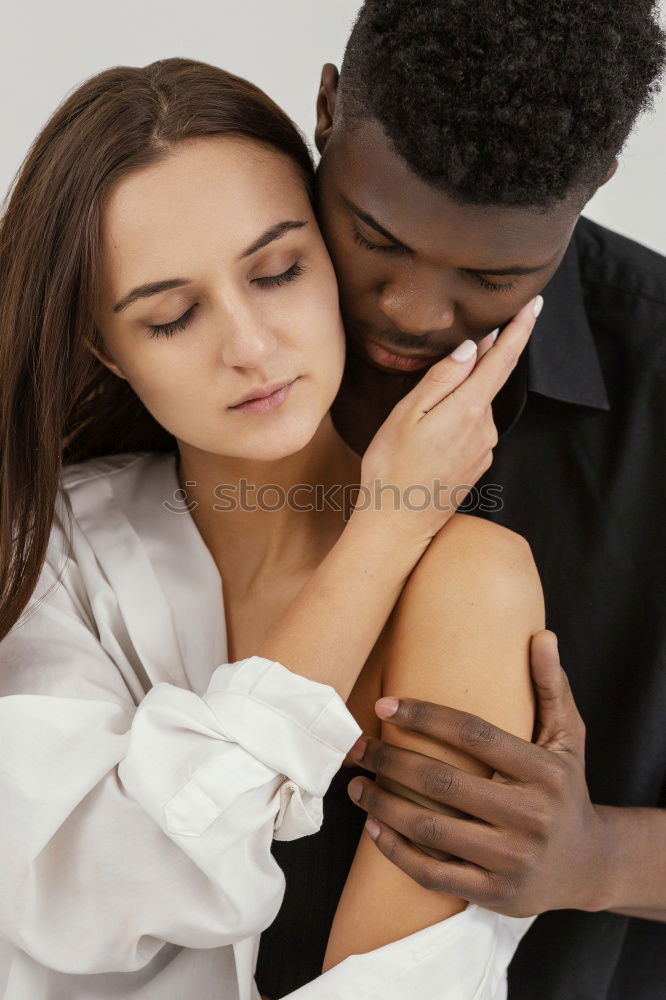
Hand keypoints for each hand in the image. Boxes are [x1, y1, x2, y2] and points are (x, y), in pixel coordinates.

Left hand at [346, 630, 609, 916]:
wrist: (588, 866)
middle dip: (392, 762)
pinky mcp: (495, 894)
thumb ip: (551, 687)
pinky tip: (373, 828)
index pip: (475, 735)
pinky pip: (433, 874)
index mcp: (544, 772)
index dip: (425, 717)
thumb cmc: (566, 790)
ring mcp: (512, 860)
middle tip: (358, 747)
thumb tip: (540, 635)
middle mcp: (531, 817)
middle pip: (444, 784)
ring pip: (432, 830)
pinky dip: (397, 852)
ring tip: (356, 784)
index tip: (384, 706)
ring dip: (384, 805)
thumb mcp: (569, 738)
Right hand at [354, 296, 541, 547]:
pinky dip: (459, 417)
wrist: (398, 523)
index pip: (502, 361)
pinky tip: (432, 430)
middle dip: (485, 357)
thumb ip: (441, 379)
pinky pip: (472, 428)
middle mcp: (484, 428)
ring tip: (429, 402)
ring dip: (463, 394)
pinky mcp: (477, 464)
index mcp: (468, 410)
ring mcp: (484, 449)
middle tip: (472, 336)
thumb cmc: (392, 467)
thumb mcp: (406, 415)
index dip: (519, 330)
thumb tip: (470, 349)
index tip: (533, 305)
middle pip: (489, 380)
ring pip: (477, 406)